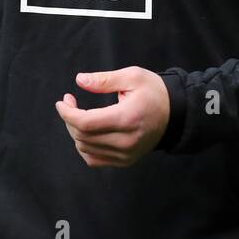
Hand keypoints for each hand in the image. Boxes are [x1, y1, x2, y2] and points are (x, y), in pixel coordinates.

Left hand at [54, 67, 170, 167]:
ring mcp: (126, 154)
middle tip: (71, 103)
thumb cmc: (153, 92)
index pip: (85, 123)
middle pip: (82, 136)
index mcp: (127, 118)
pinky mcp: (125, 161)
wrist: (175, 114)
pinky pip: (94, 160)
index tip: (63, 101)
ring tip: (80, 115)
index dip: (67, 113)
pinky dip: (84, 147)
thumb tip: (80, 80)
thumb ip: (104, 80)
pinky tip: (87, 132)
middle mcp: (126, 141)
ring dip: (75, 132)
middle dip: (69, 119)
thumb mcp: (132, 77)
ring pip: (85, 148)